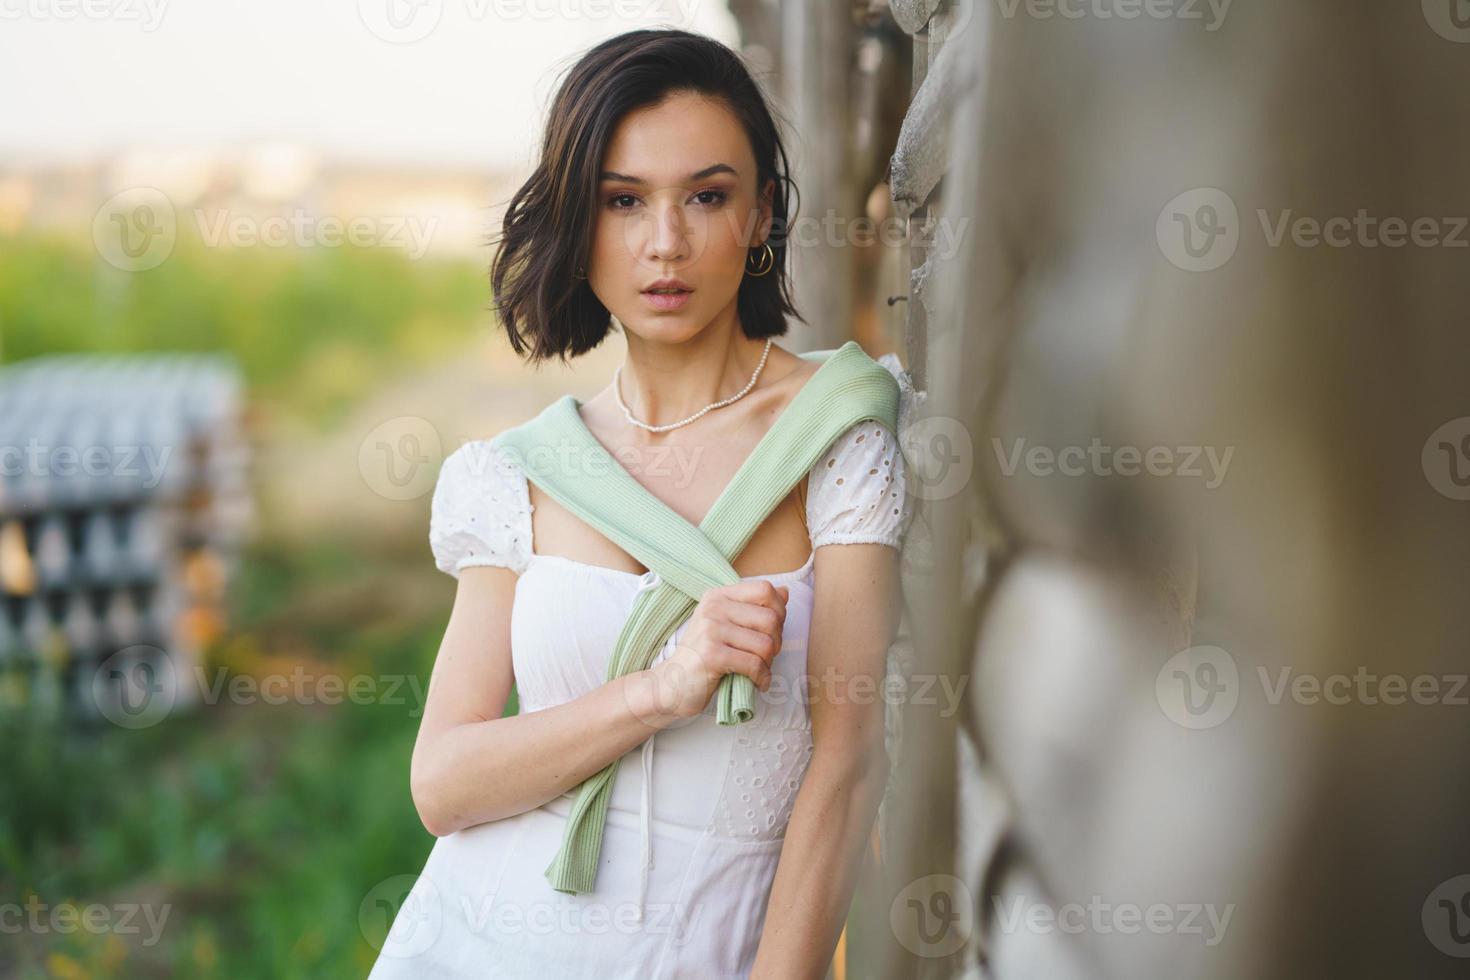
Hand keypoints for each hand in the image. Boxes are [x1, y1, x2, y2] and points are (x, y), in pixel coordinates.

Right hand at [646, 580, 788, 721]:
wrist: (671, 685)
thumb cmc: (703, 656)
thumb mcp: (726, 625)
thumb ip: (755, 608)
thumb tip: (785, 592)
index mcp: (719, 596)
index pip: (765, 589)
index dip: (779, 611)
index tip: (773, 631)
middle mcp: (714, 607)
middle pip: (770, 619)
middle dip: (777, 642)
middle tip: (766, 657)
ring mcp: (711, 629)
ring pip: (765, 644)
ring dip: (769, 663)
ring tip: (759, 670)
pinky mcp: (712, 654)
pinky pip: (754, 664)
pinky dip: (762, 677)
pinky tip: (758, 682)